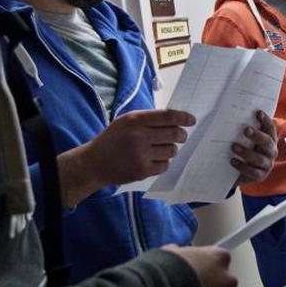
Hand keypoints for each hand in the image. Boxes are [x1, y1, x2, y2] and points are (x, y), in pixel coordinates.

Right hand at [58, 109, 195, 206]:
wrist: (93, 163)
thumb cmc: (113, 139)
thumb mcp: (126, 122)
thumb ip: (148, 119)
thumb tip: (176, 120)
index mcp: (135, 120)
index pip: (168, 116)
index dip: (183, 118)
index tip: (191, 120)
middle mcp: (139, 136)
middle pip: (174, 134)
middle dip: (181, 136)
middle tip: (181, 137)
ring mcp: (141, 154)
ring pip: (171, 151)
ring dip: (170, 150)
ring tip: (159, 150)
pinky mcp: (142, 170)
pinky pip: (165, 165)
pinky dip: (162, 162)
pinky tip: (153, 160)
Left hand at [232, 110, 277, 183]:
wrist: (238, 172)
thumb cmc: (243, 149)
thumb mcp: (244, 139)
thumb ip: (243, 130)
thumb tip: (230, 114)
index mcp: (269, 139)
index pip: (270, 128)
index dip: (266, 120)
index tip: (258, 112)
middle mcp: (271, 151)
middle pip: (267, 142)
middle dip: (257, 135)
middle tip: (246, 129)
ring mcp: (267, 164)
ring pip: (259, 158)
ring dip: (246, 152)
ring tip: (233, 146)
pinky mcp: (260, 175)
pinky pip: (253, 172)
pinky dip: (242, 166)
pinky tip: (233, 161)